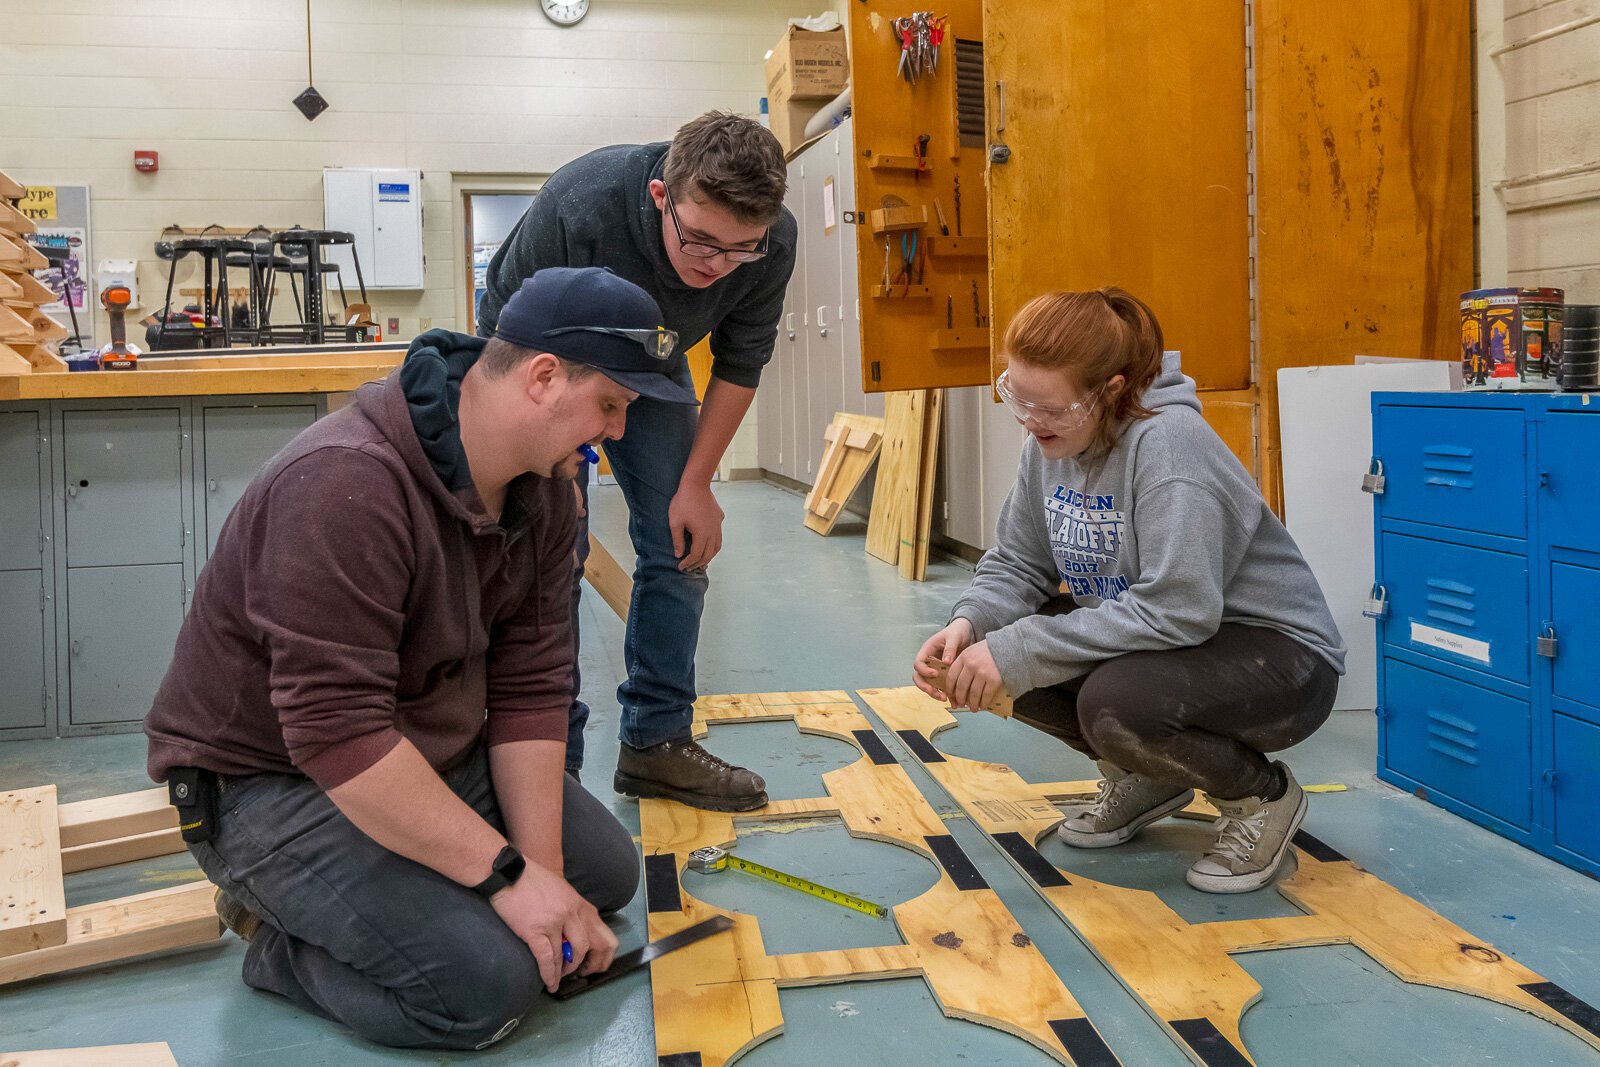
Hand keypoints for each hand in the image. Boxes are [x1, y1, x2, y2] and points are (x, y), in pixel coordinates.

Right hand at [489, 863, 618, 990]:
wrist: (508, 872)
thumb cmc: (532, 880)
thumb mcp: (561, 890)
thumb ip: (572, 909)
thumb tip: (575, 932)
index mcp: (579, 904)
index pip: (601, 933)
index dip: (600, 954)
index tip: (594, 964)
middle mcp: (570, 913)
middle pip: (585, 947)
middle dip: (581, 965)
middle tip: (574, 973)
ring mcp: (553, 922)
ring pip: (565, 956)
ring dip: (562, 972)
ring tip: (558, 981)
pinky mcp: (534, 930)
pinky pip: (547, 959)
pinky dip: (549, 974)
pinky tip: (549, 982)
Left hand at [669, 482, 723, 571]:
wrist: (696, 484)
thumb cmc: (683, 502)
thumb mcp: (675, 522)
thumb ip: (677, 540)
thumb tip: (679, 555)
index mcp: (702, 534)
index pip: (696, 555)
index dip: (688, 563)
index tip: (681, 566)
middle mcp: (713, 532)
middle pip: (708, 554)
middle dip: (697, 564)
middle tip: (688, 568)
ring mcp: (718, 525)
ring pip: (716, 547)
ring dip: (708, 557)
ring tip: (700, 562)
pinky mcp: (719, 519)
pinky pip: (718, 537)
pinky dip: (713, 546)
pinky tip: (707, 546)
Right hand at [912, 619, 975, 698]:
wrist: (966, 634)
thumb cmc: (957, 632)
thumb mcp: (954, 637)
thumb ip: (950, 648)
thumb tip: (946, 661)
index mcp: (927, 651)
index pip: (918, 663)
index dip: (924, 670)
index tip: (935, 674)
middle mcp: (928, 662)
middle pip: (920, 677)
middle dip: (926, 687)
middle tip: (936, 692)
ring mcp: (935, 669)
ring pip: (929, 684)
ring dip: (935, 693)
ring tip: (945, 698)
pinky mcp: (944, 676)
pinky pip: (941, 687)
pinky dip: (946, 694)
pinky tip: (954, 700)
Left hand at [945, 640, 1001, 711]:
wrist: (1008, 646)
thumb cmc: (988, 650)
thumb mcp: (971, 651)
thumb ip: (962, 664)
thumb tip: (956, 683)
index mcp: (963, 658)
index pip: (951, 676)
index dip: (949, 689)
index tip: (950, 695)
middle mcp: (971, 666)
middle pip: (961, 687)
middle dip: (960, 699)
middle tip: (960, 704)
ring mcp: (982, 673)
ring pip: (973, 694)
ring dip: (972, 704)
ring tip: (973, 708)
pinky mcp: (994, 679)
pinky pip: (986, 695)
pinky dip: (984, 703)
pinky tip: (983, 705)